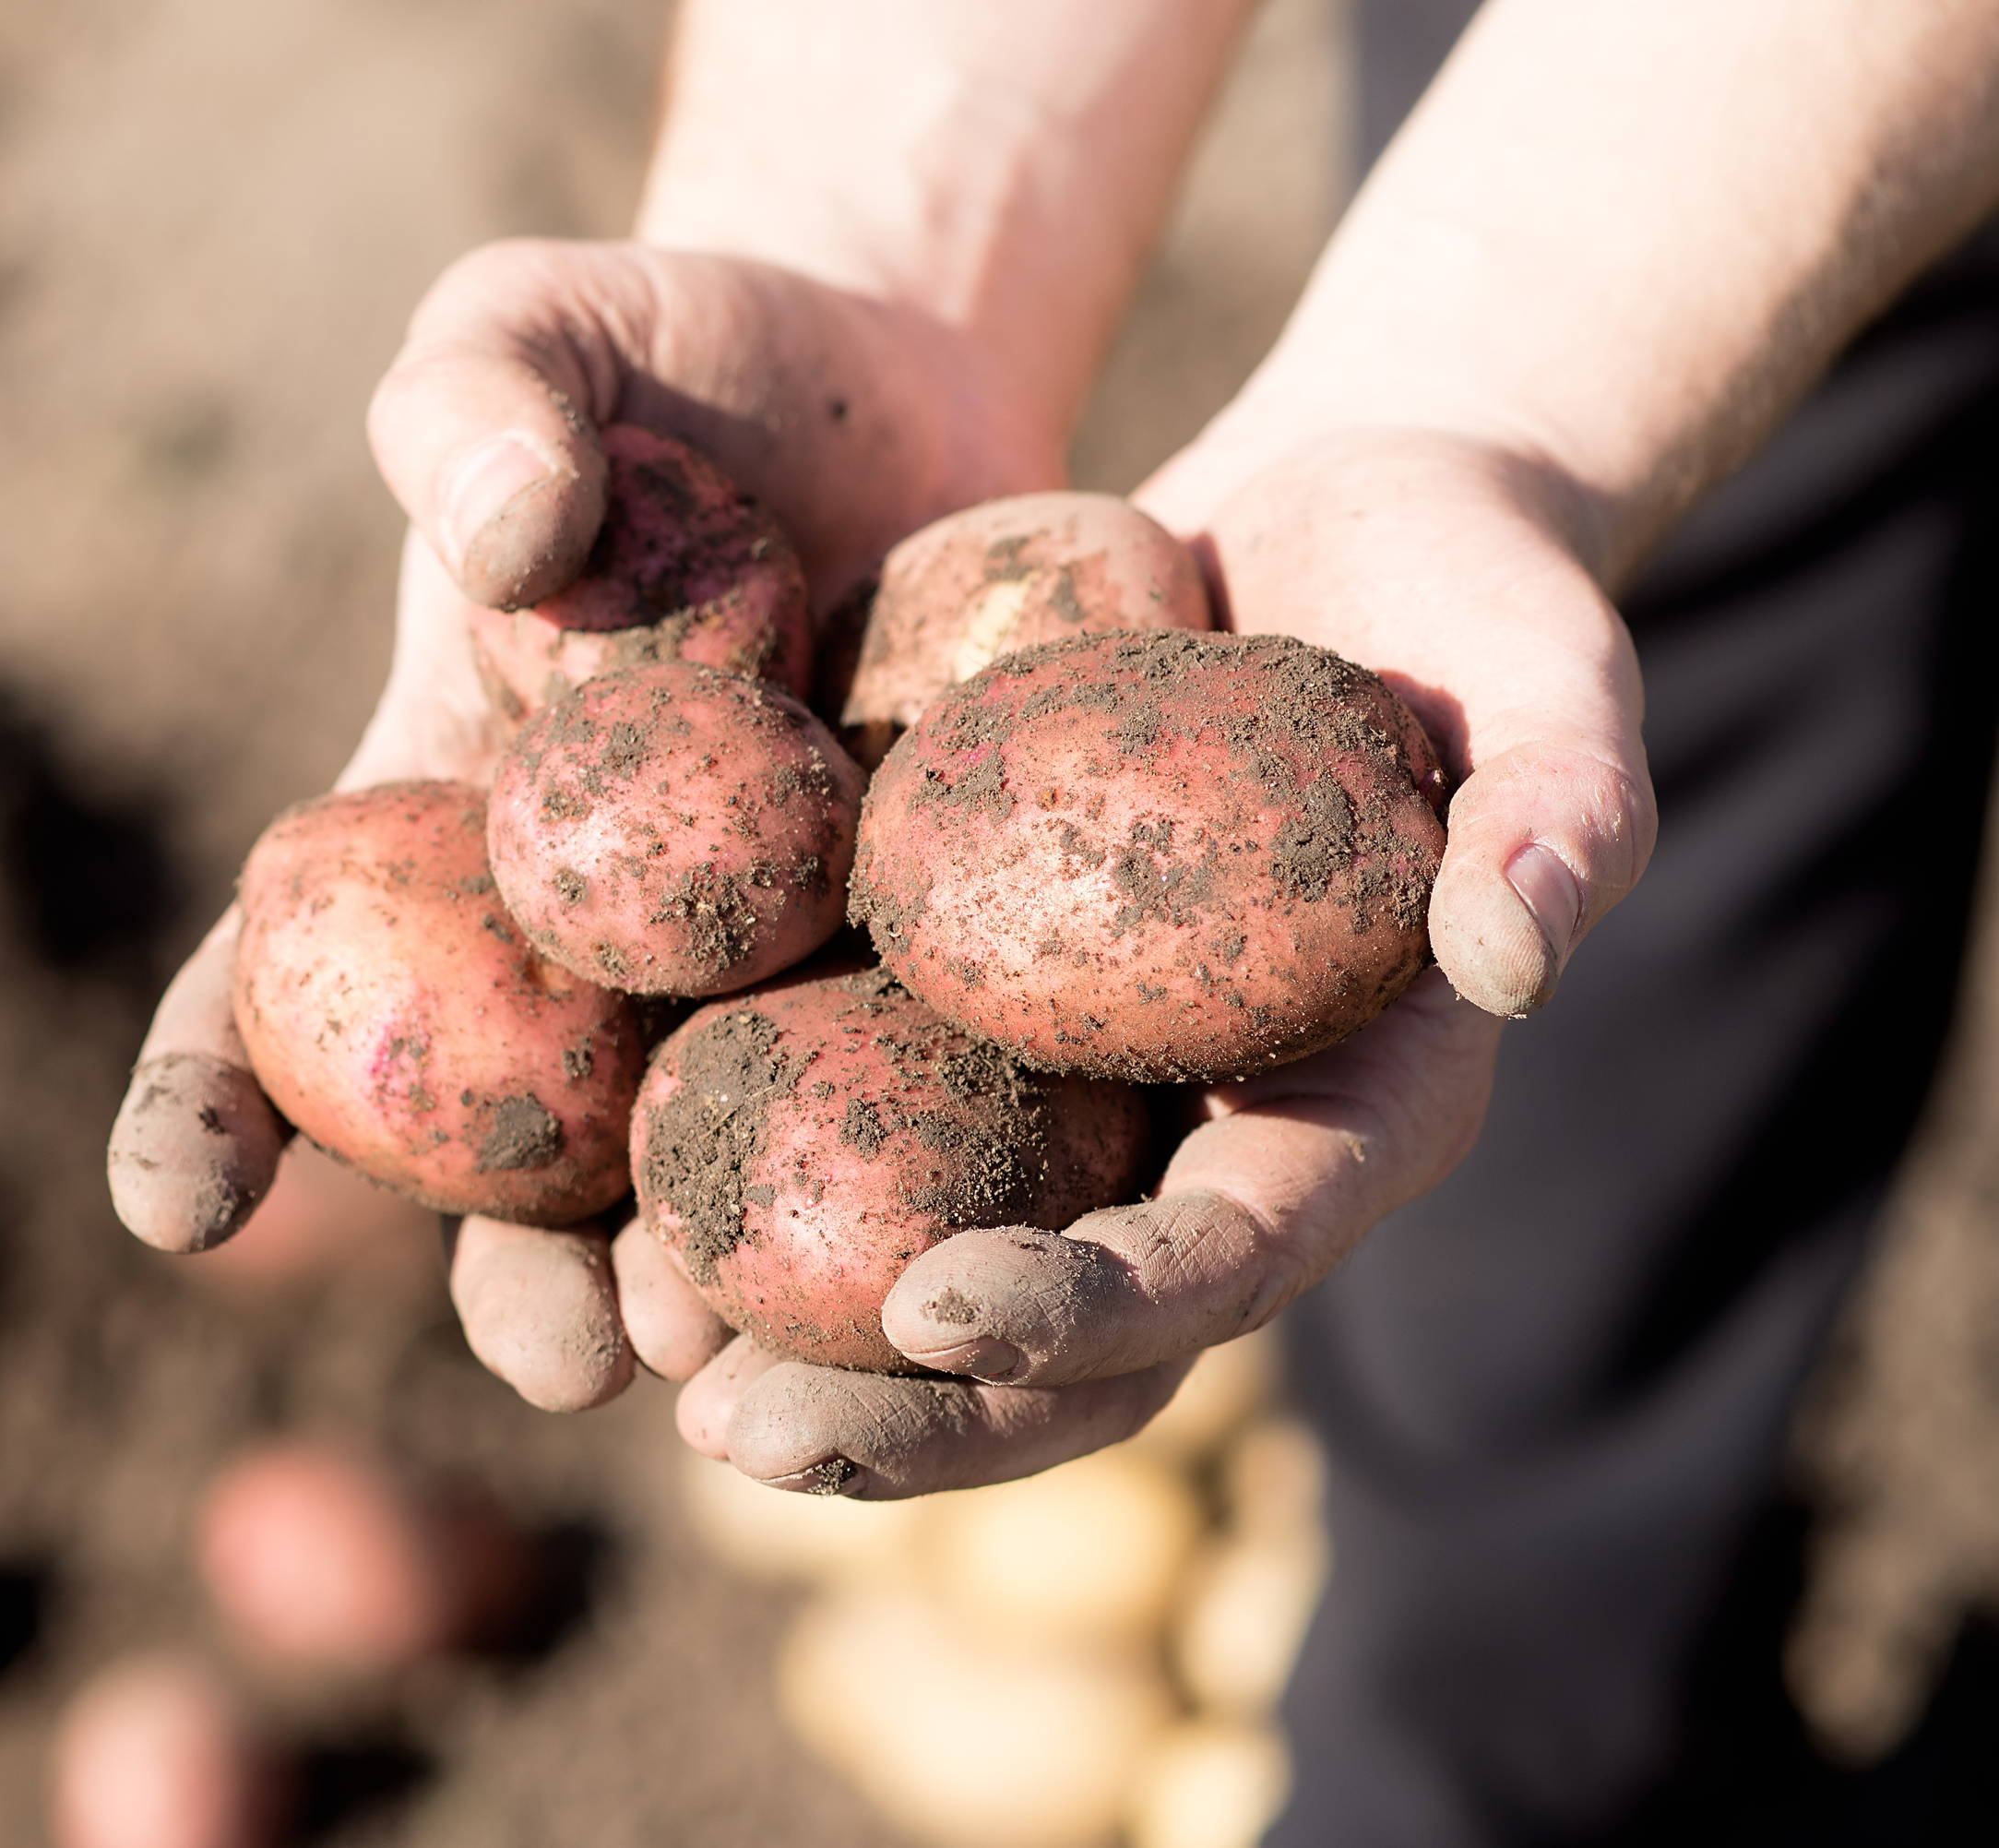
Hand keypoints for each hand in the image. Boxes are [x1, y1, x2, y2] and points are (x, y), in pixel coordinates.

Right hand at [108, 238, 1067, 1411]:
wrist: (884, 369)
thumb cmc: (656, 353)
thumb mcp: (531, 330)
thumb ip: (475, 405)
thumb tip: (506, 536)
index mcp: (418, 828)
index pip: (264, 991)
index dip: (204, 1101)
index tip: (176, 1210)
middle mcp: (563, 938)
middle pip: (504, 1152)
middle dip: (512, 1270)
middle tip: (562, 1352)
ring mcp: (737, 955)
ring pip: (700, 1161)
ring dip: (717, 1270)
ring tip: (754, 1351)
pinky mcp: (906, 938)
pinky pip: (891, 1061)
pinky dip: (902, 1152)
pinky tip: (944, 1231)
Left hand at [658, 426, 1655, 1495]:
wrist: (1342, 525)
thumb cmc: (1472, 592)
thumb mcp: (1552, 669)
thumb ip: (1569, 806)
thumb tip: (1515, 958)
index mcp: (1358, 1110)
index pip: (1236, 1255)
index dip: (1099, 1308)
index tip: (935, 1309)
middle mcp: (1212, 1137)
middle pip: (1073, 1337)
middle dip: (913, 1411)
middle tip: (734, 1434)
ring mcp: (1089, 1091)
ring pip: (945, 1271)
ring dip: (805, 1345)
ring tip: (642, 1362)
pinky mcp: (983, 1011)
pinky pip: (868, 1121)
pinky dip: (758, 1176)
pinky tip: (616, 1203)